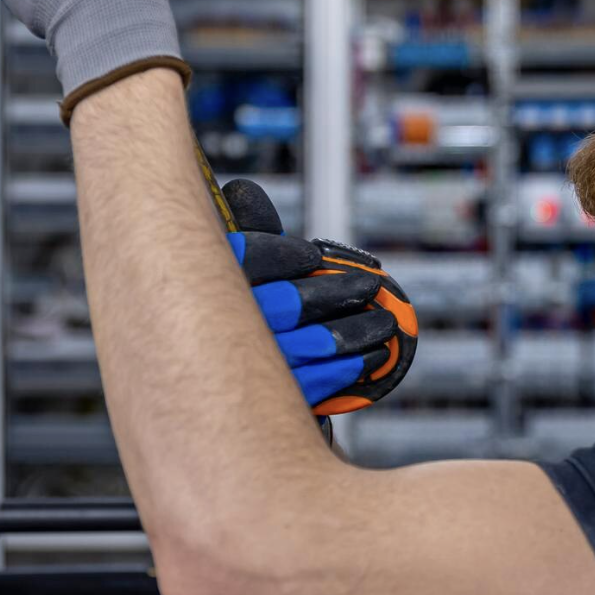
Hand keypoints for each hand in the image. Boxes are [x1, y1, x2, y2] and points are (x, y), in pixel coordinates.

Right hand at [224, 179, 417, 413]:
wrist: (212, 389)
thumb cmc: (233, 312)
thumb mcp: (232, 270)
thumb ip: (246, 233)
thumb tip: (243, 191)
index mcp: (208, 288)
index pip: (242, 262)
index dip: (280, 256)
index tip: (313, 256)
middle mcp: (218, 331)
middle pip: (284, 307)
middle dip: (336, 293)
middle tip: (373, 285)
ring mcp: (243, 372)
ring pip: (306, 349)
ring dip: (353, 333)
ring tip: (386, 323)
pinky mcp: (266, 403)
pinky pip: (311, 389)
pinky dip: (345, 372)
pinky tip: (372, 359)